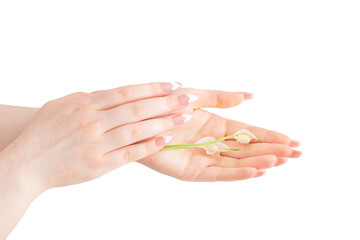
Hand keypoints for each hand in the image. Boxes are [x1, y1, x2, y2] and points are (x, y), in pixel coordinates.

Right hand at [2, 82, 199, 190]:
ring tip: (185, 117)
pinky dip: (149, 146)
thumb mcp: (62, 106)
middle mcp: (93, 122)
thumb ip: (88, 98)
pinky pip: (129, 154)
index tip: (174, 84)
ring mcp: (96, 144)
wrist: (27, 163)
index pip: (126, 92)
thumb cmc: (44, 132)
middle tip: (190, 98)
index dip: (152, 87)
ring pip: (137, 130)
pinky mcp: (98, 165)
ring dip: (164, 122)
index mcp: (85, 104)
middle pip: (137, 109)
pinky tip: (166, 140)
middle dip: (166, 102)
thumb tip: (111, 94)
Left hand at [138, 90, 300, 181]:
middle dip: (272, 151)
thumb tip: (249, 96)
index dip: (270, 136)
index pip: (249, 133)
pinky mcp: (193, 171)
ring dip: (259, 162)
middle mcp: (214, 144)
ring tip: (280, 161)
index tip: (292, 140)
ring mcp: (204, 158)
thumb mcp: (196, 97)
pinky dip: (237, 172)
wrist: (140, 119)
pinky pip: (218, 173)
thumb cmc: (164, 105)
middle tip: (296, 154)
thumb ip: (222, 98)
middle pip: (248, 150)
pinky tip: (256, 171)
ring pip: (237, 162)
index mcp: (217, 126)